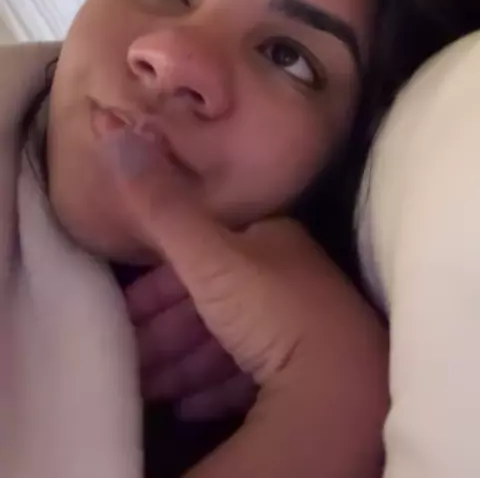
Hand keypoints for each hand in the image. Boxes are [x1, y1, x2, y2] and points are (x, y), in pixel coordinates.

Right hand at [105, 128, 387, 476]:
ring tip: (147, 386)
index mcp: (270, 240)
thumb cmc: (271, 309)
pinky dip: (215, 386)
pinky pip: (248, 375)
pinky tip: (189, 406)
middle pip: (212, 298)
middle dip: (166, 328)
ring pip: (228, 339)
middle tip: (126, 352)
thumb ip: (162, 206)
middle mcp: (288, 277)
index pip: (202, 250)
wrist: (340, 387)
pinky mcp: (304, 372)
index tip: (123, 309)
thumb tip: (116, 133)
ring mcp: (300, 327)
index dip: (157, 279)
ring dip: (184, 362)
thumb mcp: (208, 256)